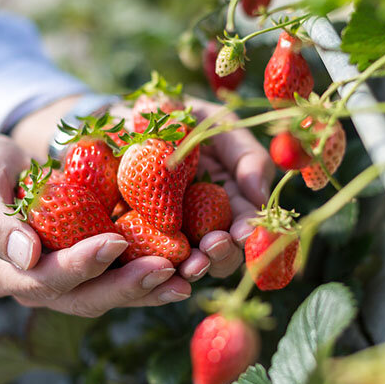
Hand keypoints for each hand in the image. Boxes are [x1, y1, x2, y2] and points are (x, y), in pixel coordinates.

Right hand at [0, 136, 190, 316]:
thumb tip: (26, 256)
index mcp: (0, 273)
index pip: (46, 277)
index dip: (82, 264)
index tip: (116, 242)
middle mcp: (31, 288)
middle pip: (83, 298)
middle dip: (127, 286)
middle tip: (167, 270)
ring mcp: (58, 285)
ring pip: (105, 296)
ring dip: (146, 290)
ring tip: (186, 278)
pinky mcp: (82, 272)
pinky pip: (115, 280)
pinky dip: (147, 277)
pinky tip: (181, 270)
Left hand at [110, 96, 273, 282]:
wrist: (124, 116)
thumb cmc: (180, 117)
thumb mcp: (218, 125)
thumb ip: (245, 157)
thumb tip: (260, 195)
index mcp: (227, 200)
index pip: (243, 225)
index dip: (246, 232)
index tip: (242, 233)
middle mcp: (201, 224)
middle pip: (219, 253)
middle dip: (221, 256)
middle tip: (211, 247)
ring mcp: (168, 234)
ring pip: (185, 263)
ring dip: (192, 267)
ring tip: (188, 264)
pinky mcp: (132, 237)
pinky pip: (142, 257)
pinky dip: (150, 264)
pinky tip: (151, 265)